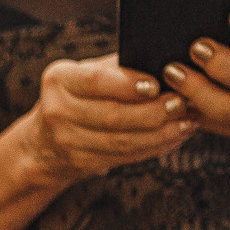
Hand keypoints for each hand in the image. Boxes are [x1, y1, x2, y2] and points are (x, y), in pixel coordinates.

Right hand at [14, 54, 196, 187]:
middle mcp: (57, 111)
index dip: (128, 85)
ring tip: (186, 123)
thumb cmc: (77, 95)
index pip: (97, 81)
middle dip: (152, 112)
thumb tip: (166, 65)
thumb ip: (118, 68)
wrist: (44, 140)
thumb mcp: (86, 73)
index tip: (157, 85)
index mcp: (60, 80)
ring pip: (122, 141)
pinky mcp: (82, 163)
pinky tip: (172, 138)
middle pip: (112, 116)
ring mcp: (68, 142)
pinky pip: (124, 157)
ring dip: (159, 134)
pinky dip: (153, 148)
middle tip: (181, 104)